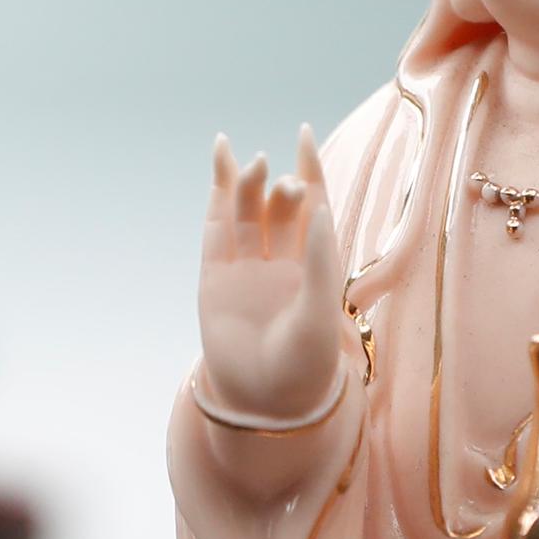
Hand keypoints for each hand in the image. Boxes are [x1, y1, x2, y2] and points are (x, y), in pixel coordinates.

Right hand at [196, 126, 344, 423]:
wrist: (267, 404)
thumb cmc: (307, 363)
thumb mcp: (322, 309)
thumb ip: (319, 257)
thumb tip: (316, 202)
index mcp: (315, 263)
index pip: (313, 204)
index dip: (308, 168)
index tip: (303, 135)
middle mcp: (282, 259)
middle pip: (279, 205)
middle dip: (280, 187)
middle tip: (284, 185)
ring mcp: (247, 267)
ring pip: (247, 212)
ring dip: (249, 185)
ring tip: (254, 164)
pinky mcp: (215, 277)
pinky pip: (217, 228)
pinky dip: (218, 196)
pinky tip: (221, 166)